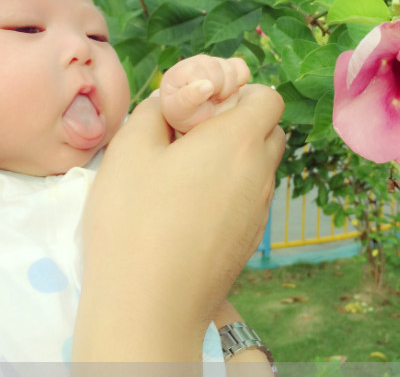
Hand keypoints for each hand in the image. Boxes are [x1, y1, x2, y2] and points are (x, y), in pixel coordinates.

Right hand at [74, 84, 284, 361]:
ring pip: (260, 167)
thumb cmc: (135, 219)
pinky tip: (190, 209)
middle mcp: (260, 174)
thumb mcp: (130, 149)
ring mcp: (259, 211)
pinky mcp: (249, 241)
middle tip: (194, 136)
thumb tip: (170, 101)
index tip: (203, 107)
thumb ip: (154, 110)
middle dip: (240, 123)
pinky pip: (250, 199)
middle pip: (269, 132)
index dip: (240, 93)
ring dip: (235, 159)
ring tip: (187, 175)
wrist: (150, 305)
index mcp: (239, 141)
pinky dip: (231, 191)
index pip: (268, 99)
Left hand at [159, 55, 249, 132]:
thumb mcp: (179, 111)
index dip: (206, 90)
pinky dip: (240, 81)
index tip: (199, 102)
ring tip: (217, 98)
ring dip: (228, 89)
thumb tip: (207, 85)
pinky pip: (241, 68)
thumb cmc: (183, 114)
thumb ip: (188, 98)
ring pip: (231, 69)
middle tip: (210, 101)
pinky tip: (229, 92)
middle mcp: (197, 62)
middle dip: (218, 90)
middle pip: (217, 68)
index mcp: (181, 70)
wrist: (194, 117)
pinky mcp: (228, 66)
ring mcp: (214, 62)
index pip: (199, 72)